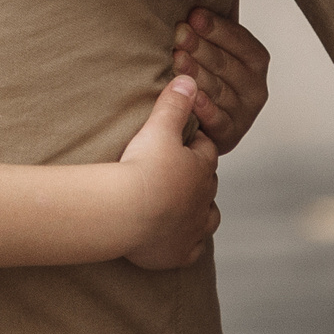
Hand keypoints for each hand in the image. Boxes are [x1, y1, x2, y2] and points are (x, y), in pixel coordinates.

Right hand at [117, 78, 221, 269]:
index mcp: (202, 169)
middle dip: (197, 175)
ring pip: (207, 217)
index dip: (196, 142)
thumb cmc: (142, 167)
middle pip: (207, 183)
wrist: (125, 212)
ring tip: (183, 203)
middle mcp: (203, 201)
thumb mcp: (157, 128)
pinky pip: (190, 249)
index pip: (206, 150)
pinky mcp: (178, 253)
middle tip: (178, 168)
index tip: (184, 138)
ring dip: (198, 209)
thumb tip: (189, 79)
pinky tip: (178, 239)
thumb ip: (173, 103)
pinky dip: (187, 243)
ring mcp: (192, 229)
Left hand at [173, 8, 271, 155]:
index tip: (193, 15)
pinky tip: (190, 96)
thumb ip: (223, 21)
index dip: (217, 28)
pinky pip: (217, 121)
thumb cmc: (212, 77)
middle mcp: (255, 88)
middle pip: (226, 64)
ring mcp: (243, 114)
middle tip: (178, 33)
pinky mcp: (230, 136)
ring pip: (219, 90)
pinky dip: (204, 108)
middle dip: (200, 47)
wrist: (205, 125)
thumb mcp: (220, 46)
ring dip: (197, 73)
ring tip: (176, 59)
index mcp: (255, 61)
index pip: (240, 41)